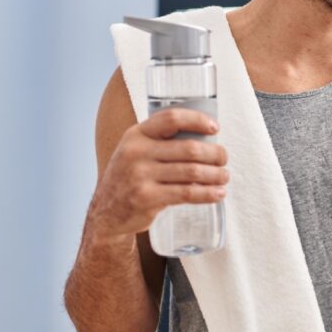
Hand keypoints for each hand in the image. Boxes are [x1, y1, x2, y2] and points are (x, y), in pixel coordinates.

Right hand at [87, 108, 228, 244]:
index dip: (197, 120)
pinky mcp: (146, 198)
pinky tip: (218, 193)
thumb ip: (161, 141)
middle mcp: (136, 152)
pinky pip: (186, 193)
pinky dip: (207, 193)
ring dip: (215, 174)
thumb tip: (206, 138)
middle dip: (214, 153)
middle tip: (223, 159)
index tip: (215, 128)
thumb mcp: (136, 151)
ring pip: (191, 171)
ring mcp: (140, 176)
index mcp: (136, 134)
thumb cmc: (130, 177)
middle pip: (189, 148)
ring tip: (224, 177)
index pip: (171, 118)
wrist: (106, 212)